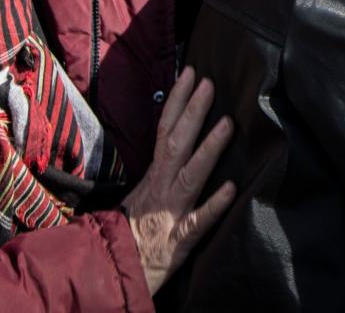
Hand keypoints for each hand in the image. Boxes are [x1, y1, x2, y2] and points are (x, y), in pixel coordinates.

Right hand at [121, 67, 236, 294]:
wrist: (113, 272)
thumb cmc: (132, 232)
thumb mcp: (144, 194)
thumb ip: (162, 169)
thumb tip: (176, 140)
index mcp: (154, 175)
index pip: (165, 130)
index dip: (178, 101)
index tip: (192, 73)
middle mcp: (161, 188)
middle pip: (177, 144)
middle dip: (193, 112)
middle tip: (210, 83)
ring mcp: (170, 213)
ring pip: (190, 176)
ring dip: (209, 149)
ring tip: (228, 124)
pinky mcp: (180, 241)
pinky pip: (198, 222)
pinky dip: (214, 205)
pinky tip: (232, 189)